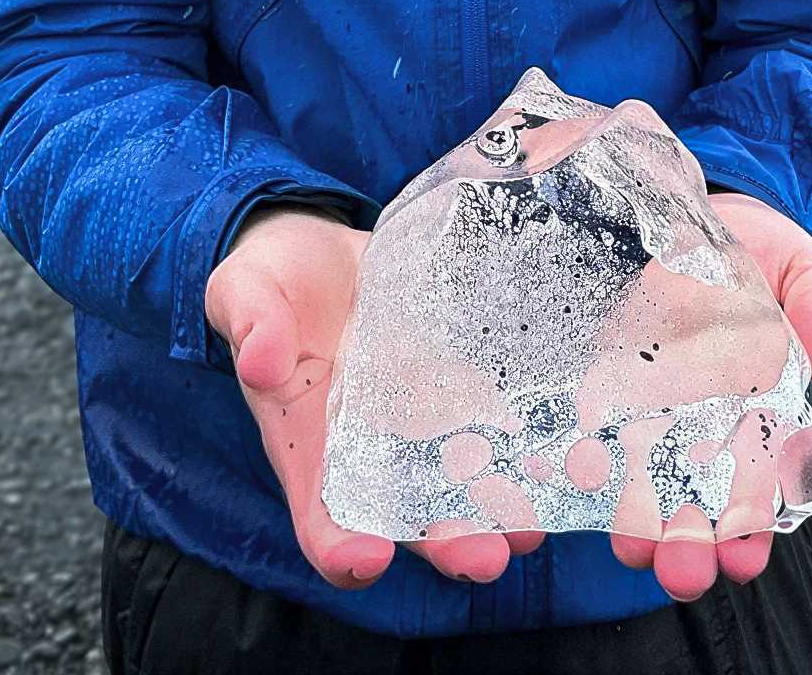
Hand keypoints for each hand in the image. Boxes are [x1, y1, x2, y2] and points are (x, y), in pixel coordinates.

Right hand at [204, 204, 544, 590]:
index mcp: (307, 442)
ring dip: (496, 508)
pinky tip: (564, 449)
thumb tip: (260, 359)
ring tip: (534, 524)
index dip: (340, 545)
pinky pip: (494, 418)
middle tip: (486, 556)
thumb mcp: (247, 289)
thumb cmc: (272, 280)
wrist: (322, 252)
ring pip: (461, 479)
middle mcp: (370, 448)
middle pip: (406, 515)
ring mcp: (420, 419)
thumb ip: (252, 321)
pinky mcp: (459, 382)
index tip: (367, 558)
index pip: (319, 512)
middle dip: (446, 542)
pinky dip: (525, 442)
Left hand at [607, 188, 811, 601]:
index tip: (745, 558)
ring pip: (642, 472)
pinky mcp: (604, 368)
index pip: (762, 482)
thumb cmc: (765, 250)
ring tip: (630, 549)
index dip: (756, 524)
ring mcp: (649, 398)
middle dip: (691, 542)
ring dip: (635, 518)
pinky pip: (587, 416)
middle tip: (682, 574)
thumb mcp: (805, 269)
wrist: (700, 208)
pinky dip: (580, 451)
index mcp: (762, 410)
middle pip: (697, 495)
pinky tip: (572, 480)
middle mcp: (703, 418)